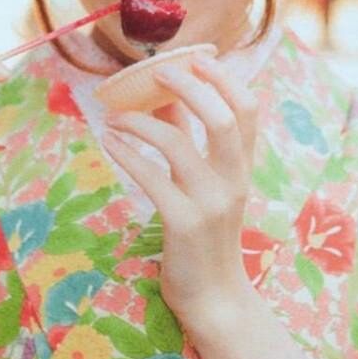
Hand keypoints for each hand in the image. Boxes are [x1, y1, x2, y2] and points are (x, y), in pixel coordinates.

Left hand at [103, 53, 258, 321]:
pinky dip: (127, 153)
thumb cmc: (207, 235)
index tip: (198, 60)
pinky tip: (109, 142)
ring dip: (140, 122)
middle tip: (159, 72)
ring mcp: (211, 202)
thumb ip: (191, 142)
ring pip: (178, 144)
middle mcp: (234, 179)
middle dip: (190, 87)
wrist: (215, 298)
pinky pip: (152, 177)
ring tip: (114, 116)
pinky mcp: (184, 223)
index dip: (225, 79)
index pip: (248, 110)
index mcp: (243, 166)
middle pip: (222, 118)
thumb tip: (163, 100)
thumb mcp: (208, 185)